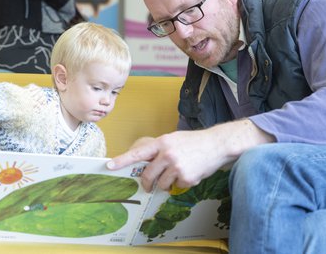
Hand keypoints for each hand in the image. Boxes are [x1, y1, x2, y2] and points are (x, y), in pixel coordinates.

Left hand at [107, 119, 273, 191]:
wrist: (217, 144)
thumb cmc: (194, 142)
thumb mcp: (173, 140)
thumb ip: (159, 150)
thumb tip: (146, 163)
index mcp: (162, 143)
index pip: (138, 153)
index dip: (122, 160)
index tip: (109, 166)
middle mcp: (167, 154)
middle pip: (148, 175)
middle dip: (147, 183)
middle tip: (148, 186)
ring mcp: (177, 166)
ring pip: (162, 184)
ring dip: (168, 183)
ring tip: (179, 172)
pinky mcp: (187, 177)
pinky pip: (177, 187)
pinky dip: (182, 183)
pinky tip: (191, 173)